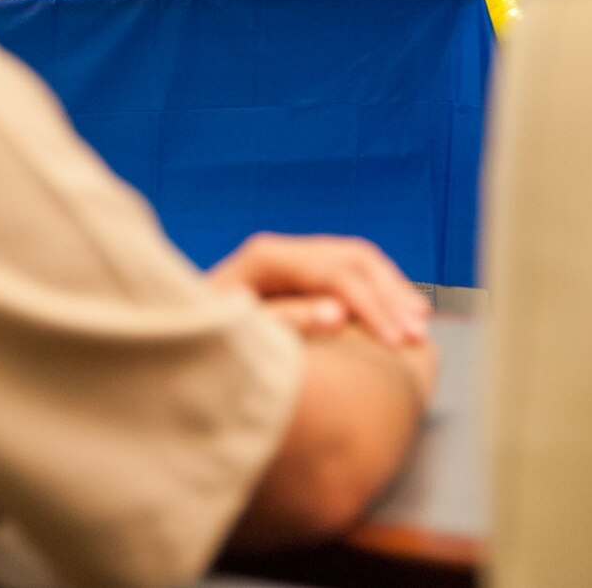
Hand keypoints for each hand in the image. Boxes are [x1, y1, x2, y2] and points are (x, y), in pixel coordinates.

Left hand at [208, 233, 431, 347]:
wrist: (171, 334)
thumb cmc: (199, 341)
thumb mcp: (239, 336)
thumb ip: (289, 322)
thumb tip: (339, 314)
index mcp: (265, 258)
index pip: (335, 273)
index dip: (372, 306)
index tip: (396, 342)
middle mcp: (280, 249)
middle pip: (353, 258)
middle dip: (390, 296)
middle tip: (417, 336)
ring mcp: (290, 257)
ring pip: (358, 259)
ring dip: (392, 291)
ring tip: (420, 325)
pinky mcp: (297, 272)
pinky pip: (350, 270)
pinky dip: (380, 290)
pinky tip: (399, 311)